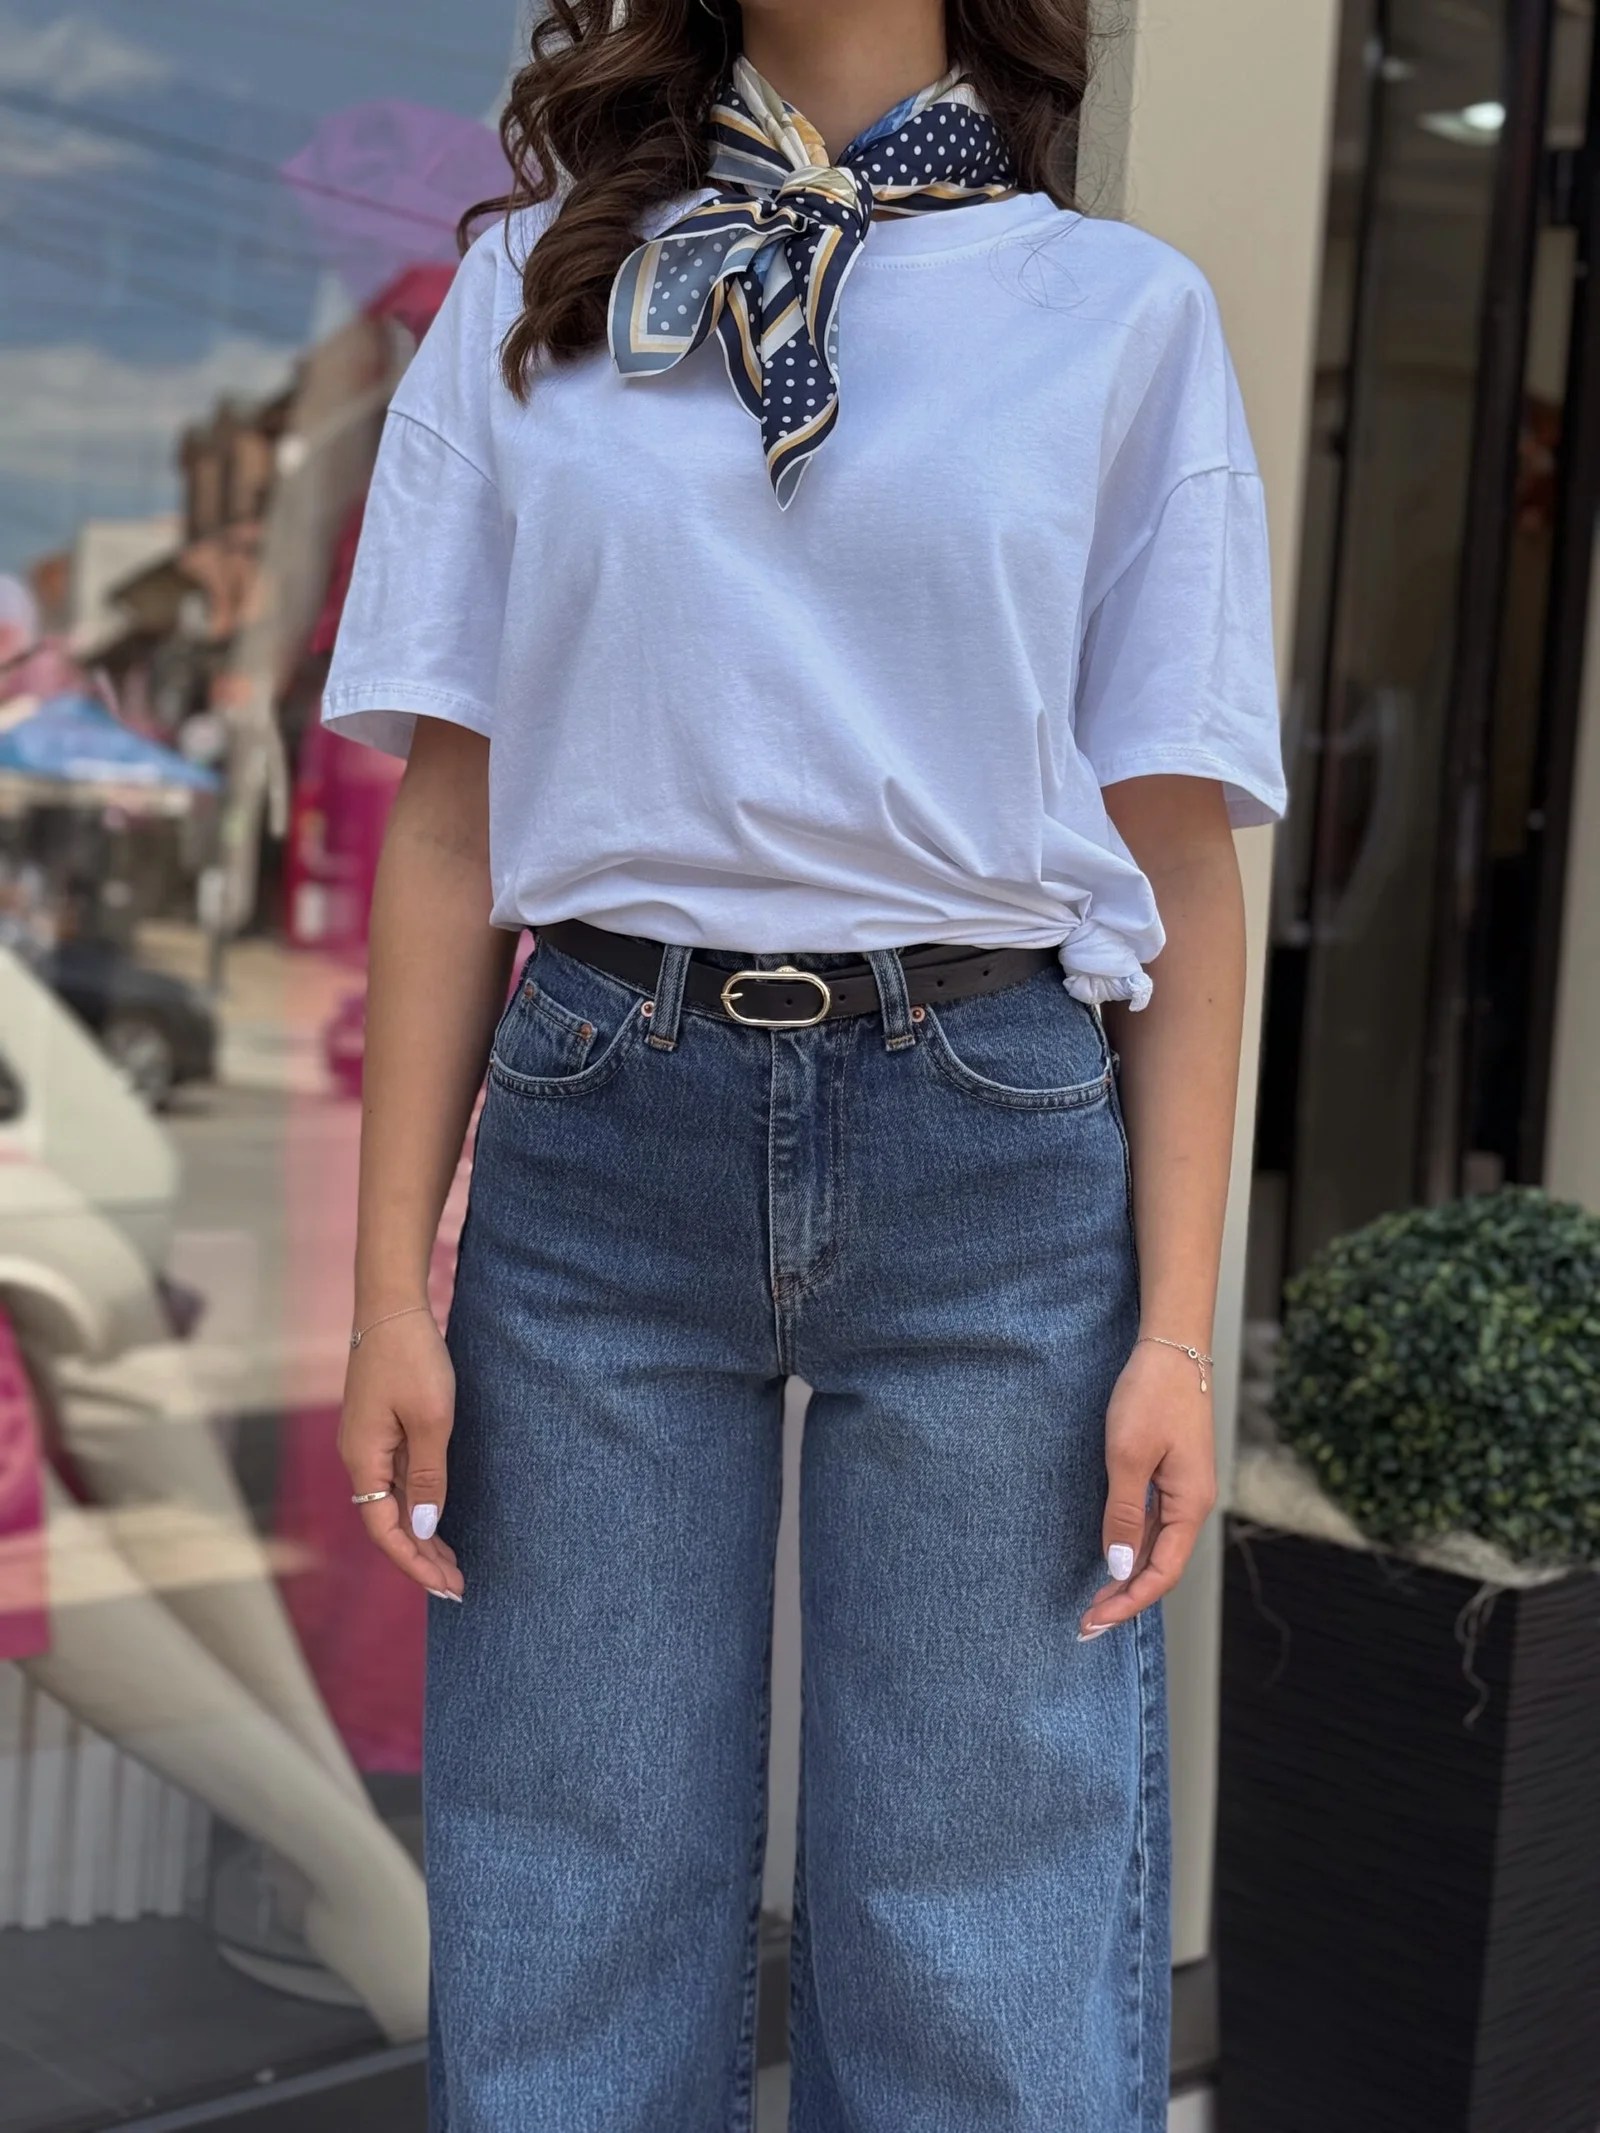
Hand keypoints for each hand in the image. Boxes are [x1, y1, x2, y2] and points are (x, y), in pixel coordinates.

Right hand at [338, 1308, 465, 1600]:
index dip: (415, 1562)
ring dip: (422, 1534)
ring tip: (452, 1564)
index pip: (386, 1530)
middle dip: (422, 1557)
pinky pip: (397, 1480)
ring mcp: (369, 1443)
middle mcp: (360, 1457)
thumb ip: (427, 1476)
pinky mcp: (381, 1428)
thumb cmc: (412, 1359)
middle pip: (388, 1522)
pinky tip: (438, 1517)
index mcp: (364, 1459)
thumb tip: (424, 1527)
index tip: (447, 1586)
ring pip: (394, 1503)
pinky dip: (419, 1504)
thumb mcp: (430, 1420)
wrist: (392, 1307)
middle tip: (457, 1586)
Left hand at [1079, 1339, 1215, 1637]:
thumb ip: (1124, 1513)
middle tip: (1087, 1624)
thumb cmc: (1151, 1395)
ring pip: (1159, 1547)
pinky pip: (1156, 1524)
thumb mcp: (1127, 1456)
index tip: (1094, 1621)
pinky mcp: (1172, 1475)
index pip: (1161, 1572)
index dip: (1129, 1601)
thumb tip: (1120, 1565)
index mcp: (1190, 1505)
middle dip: (1126, 1598)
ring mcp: (1184, 1490)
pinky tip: (1114, 1558)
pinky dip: (1134, 1548)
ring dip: (1128, 1576)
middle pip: (1162, 1566)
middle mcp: (1193, 1504)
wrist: (1171, 1348)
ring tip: (1096, 1601)